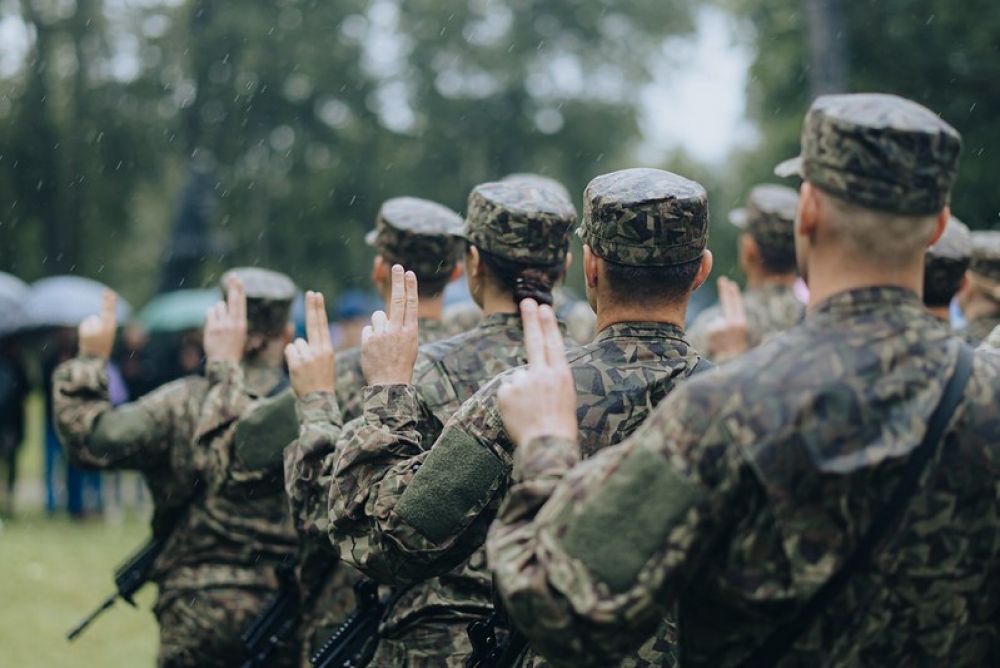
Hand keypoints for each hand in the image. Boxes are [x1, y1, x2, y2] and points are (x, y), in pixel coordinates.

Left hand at [78, 289, 117, 359]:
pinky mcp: (86, 331)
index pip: (110, 311)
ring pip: (92, 320)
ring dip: (91, 326)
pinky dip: (85, 329)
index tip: (108, 291)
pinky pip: (86, 324)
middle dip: (107, 300)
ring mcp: (94, 328)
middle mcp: (104, 327)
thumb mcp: (106, 334)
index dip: (110, 301)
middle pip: (105, 310)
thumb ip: (102, 324)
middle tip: (107, 290)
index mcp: (111, 327)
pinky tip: (88, 337)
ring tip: (93, 336)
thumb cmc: (101, 345)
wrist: (94, 359)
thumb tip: (92, 318)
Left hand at [204, 277, 246, 362]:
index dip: (239, 290)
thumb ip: (233, 319)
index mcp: (241, 325)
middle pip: (231, 300)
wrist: (224, 364)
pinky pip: (210, 313)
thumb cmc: (232, 348)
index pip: (240, 303)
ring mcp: (221, 325)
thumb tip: (223, 304)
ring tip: (221, 322)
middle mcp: (232, 323)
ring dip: (218, 310)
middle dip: (233, 287)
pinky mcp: (211, 328)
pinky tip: (214, 325)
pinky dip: (211, 316)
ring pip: (218, 306)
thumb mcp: (239, 334)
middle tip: (233, 276)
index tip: (238, 279)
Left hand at [285, 291, 335, 396]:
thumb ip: (314, 348)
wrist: (318, 400)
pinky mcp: (296, 363)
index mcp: (328, 350)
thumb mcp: (324, 362)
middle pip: (313, 323)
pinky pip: (289, 351)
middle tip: (310, 293)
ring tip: (304, 369)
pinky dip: (290, 359)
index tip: (316, 295)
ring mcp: (308, 356)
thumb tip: (299, 339)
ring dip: (297, 354)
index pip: (322, 325)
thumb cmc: (320, 381)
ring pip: (297, 344)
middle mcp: (319, 350)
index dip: (318, 309)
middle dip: (312, 306)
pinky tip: (297, 370)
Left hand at [361, 265, 419, 385]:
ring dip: (378, 324)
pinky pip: (367, 330)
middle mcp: (398, 330)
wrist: (389, 386)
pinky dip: (370, 337)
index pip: (411, 304)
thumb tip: (387, 314)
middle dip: (398, 281)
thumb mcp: (409, 346)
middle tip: (397, 266)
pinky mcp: (368, 340)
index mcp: (411, 332)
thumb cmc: (401, 366)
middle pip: (397, 300)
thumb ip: (400, 328)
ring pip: (377, 316)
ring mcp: (382, 335)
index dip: (410, 287)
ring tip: (382, 343)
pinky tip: (374, 350)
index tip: (409, 272)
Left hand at [498, 299, 577, 445]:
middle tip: (527, 301)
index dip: (547, 324)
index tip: (543, 307)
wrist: (546, 445)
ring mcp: (523, 382)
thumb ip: (548, 378)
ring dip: (520, 393)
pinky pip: (506, 392)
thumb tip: (528, 370)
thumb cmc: (558, 424)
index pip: (553, 343)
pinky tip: (519, 414)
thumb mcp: (563, 396)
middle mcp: (542, 374)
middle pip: (534, 341)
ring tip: (529, 411)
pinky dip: (510, 402)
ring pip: (517, 379)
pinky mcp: (506, 392)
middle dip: (531, 320)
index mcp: (560, 375)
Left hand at [705, 276, 747, 361]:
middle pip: (727, 302)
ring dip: (717, 329)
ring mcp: (722, 325)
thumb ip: (732, 323)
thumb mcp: (738, 335)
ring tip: (723, 341)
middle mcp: (732, 322)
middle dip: (725, 291)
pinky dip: (712, 334)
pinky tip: (717, 343)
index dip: (733, 293)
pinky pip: (710, 328)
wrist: (731, 363)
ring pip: (716, 321)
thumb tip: (720, 316)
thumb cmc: (735, 349)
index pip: (736, 303)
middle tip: (723, 280)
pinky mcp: (712, 330)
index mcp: (741, 323)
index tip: (730, 283)